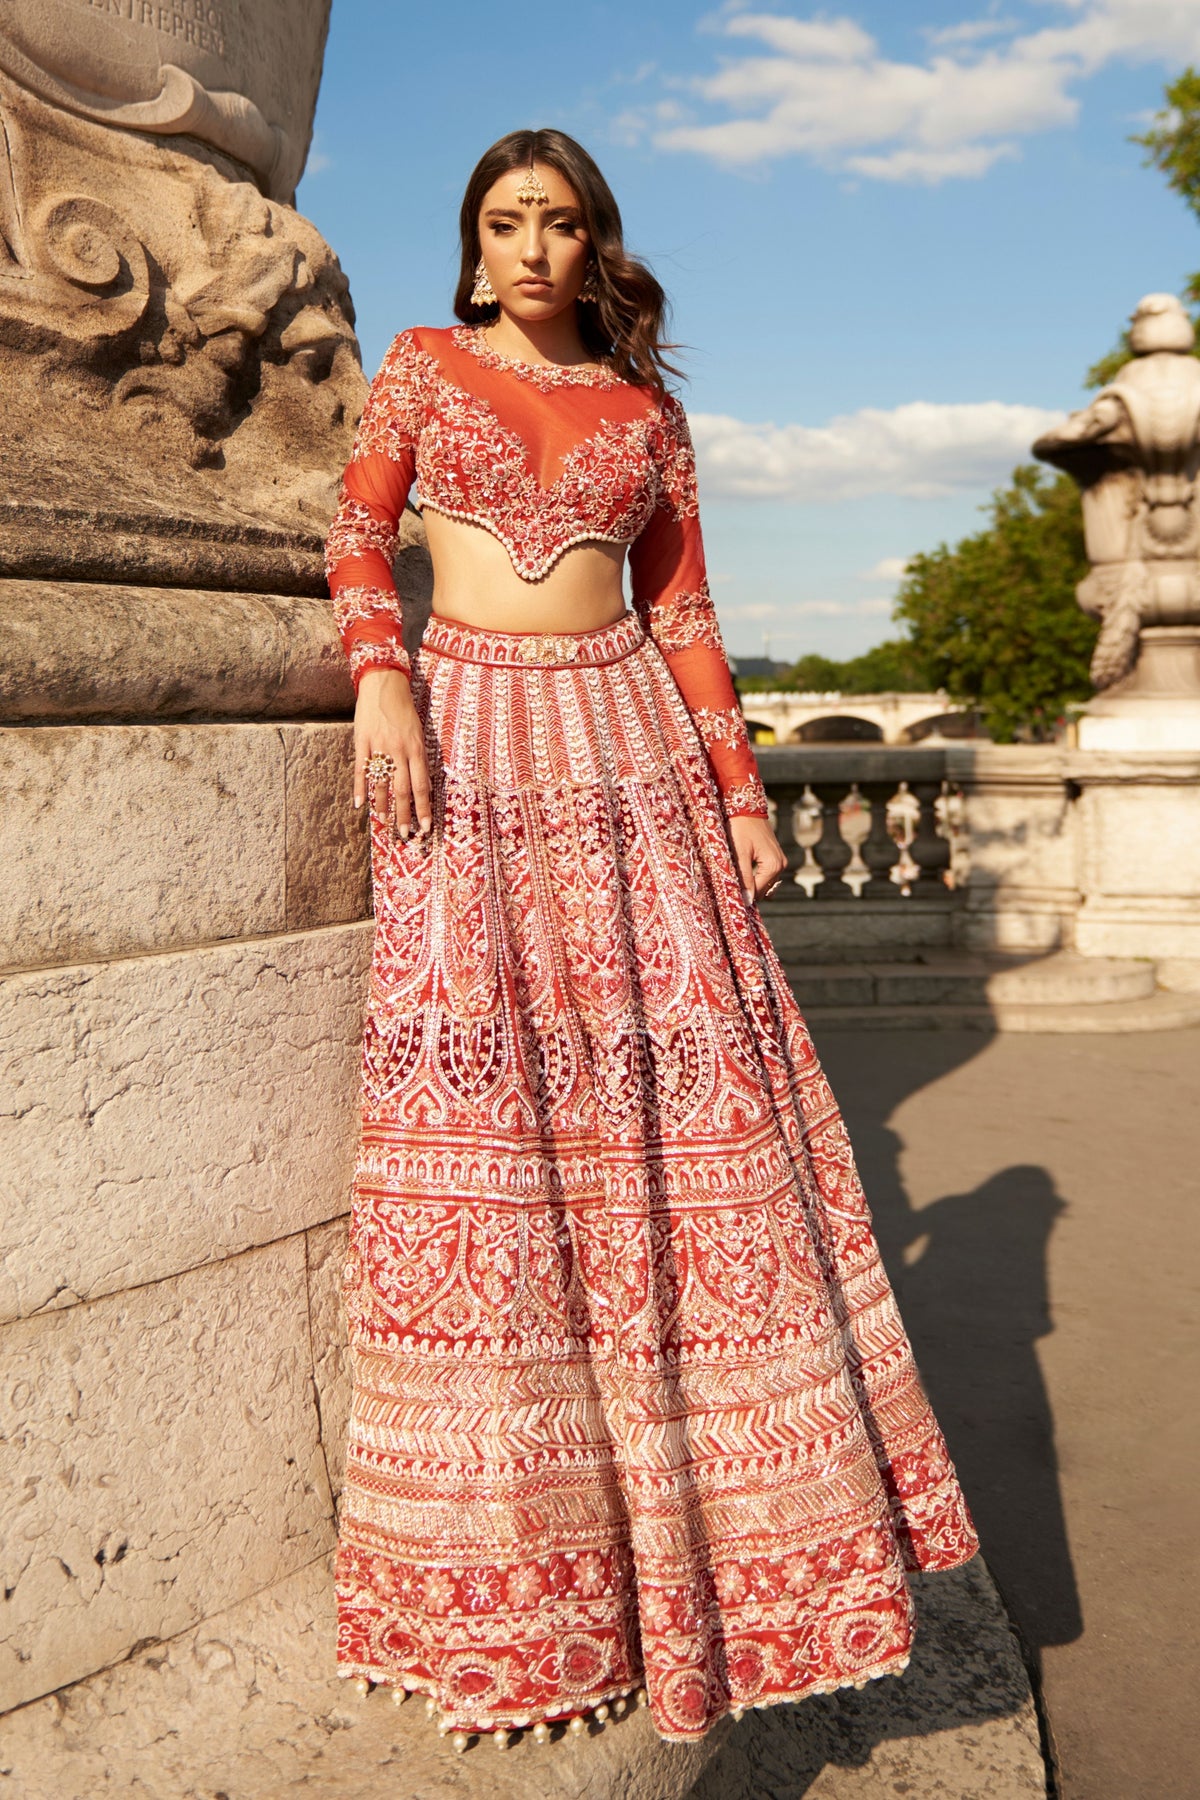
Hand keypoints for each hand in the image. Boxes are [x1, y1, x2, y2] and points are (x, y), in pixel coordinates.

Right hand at [354, 667, 431, 839]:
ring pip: (382, 783)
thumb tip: (422, 786)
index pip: (422, 786)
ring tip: (383, 823)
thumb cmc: (404, 711)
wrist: (383, 684)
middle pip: (403, 790)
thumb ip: (419, 759)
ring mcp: (379, 747)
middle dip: (404, 815)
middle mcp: (399, 751)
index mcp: (416, 749)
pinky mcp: (362, 742)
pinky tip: (359, 804)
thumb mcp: (419, 733)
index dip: (424, 809)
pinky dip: (360, 788)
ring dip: (383, 806)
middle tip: (404, 834)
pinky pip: (361, 769)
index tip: (426, 827)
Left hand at [729, 814, 787, 906]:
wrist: (746, 808)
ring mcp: (780, 861)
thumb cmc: (740, 828)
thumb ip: (744, 878)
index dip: (743, 897)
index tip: (729, 898)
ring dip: (751, 884)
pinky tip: (743, 873)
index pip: (758, 892)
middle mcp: (781, 865)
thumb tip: (747, 901)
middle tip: (730, 887)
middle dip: (747, 891)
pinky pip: (766, 875)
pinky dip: (755, 878)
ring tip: (735, 878)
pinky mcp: (776, 857)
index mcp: (773, 865)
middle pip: (762, 890)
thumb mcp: (739, 853)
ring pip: (764, 884)